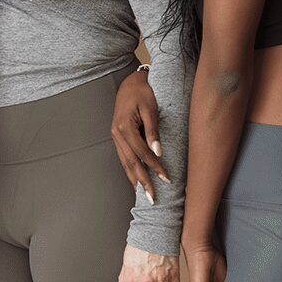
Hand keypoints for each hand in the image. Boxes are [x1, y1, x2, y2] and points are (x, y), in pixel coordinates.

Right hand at [112, 67, 168, 204]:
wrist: (129, 82)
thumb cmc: (142, 92)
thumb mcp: (150, 108)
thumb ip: (153, 131)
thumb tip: (158, 152)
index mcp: (124, 127)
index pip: (142, 153)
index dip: (155, 167)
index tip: (167, 180)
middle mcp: (116, 134)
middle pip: (131, 162)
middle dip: (142, 181)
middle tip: (153, 198)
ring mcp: (115, 136)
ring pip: (125, 162)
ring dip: (134, 179)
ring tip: (143, 195)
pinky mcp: (117, 137)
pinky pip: (123, 157)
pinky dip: (129, 170)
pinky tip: (135, 179)